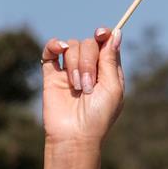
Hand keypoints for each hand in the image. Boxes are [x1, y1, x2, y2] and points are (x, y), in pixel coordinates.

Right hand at [40, 27, 124, 147]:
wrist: (74, 136)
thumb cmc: (98, 116)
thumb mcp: (112, 87)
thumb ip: (111, 60)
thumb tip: (116, 33)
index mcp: (108, 72)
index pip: (106, 44)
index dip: (104, 35)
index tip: (100, 34)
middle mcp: (90, 69)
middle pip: (89, 44)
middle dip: (89, 62)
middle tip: (87, 86)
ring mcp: (70, 70)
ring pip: (72, 46)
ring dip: (75, 64)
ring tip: (77, 88)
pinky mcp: (52, 74)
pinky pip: (51, 49)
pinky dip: (54, 44)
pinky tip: (59, 49)